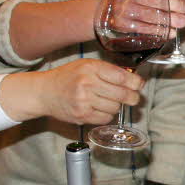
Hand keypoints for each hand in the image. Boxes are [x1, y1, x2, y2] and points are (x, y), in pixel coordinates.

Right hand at [0, 59, 141, 124]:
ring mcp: (84, 101)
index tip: (140, 85)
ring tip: (107, 101)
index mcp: (90, 68)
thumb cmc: (67, 77)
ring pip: (115, 108)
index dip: (136, 83)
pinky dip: (106, 115)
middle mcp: (87, 83)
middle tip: (133, 98)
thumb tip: (133, 79)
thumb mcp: (86, 65)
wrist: (44, 92)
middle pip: (122, 94)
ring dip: (116, 106)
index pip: (121, 77)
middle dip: (132, 97)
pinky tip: (99, 108)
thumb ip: (108, 70)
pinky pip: (106, 118)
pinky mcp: (81, 115)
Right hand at [102, 0, 184, 36]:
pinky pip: (144, 29)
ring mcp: (122, 10)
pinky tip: (171, 32)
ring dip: (171, 20)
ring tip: (183, 22)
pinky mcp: (122, 25)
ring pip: (152, 16)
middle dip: (176, 6)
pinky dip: (160, 31)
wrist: (105, 10)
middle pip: (156, 1)